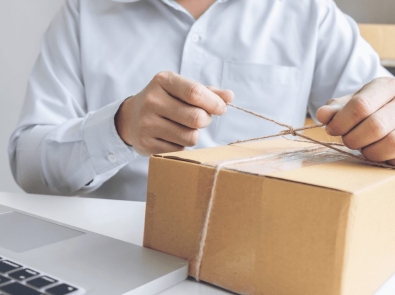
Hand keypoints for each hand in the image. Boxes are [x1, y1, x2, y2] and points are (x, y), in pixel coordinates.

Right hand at [115, 71, 233, 155]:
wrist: (131, 118)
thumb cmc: (166, 101)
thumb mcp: (182, 89)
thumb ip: (207, 92)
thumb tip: (230, 97)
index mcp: (162, 81)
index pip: (195, 92)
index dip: (214, 103)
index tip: (221, 108)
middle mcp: (151, 101)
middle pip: (196, 118)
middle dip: (206, 120)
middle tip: (201, 119)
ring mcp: (146, 124)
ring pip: (190, 137)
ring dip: (194, 134)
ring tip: (184, 127)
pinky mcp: (146, 144)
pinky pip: (179, 149)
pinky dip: (182, 145)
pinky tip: (172, 137)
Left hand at [316, 77, 394, 164]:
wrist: (394, 107)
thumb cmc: (373, 106)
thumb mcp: (355, 101)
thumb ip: (338, 108)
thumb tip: (322, 115)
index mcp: (386, 86)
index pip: (360, 106)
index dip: (341, 123)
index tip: (332, 129)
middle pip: (375, 126)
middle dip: (353, 139)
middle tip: (348, 140)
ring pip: (391, 142)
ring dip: (370, 151)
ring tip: (364, 146)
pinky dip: (384, 157)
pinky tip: (379, 150)